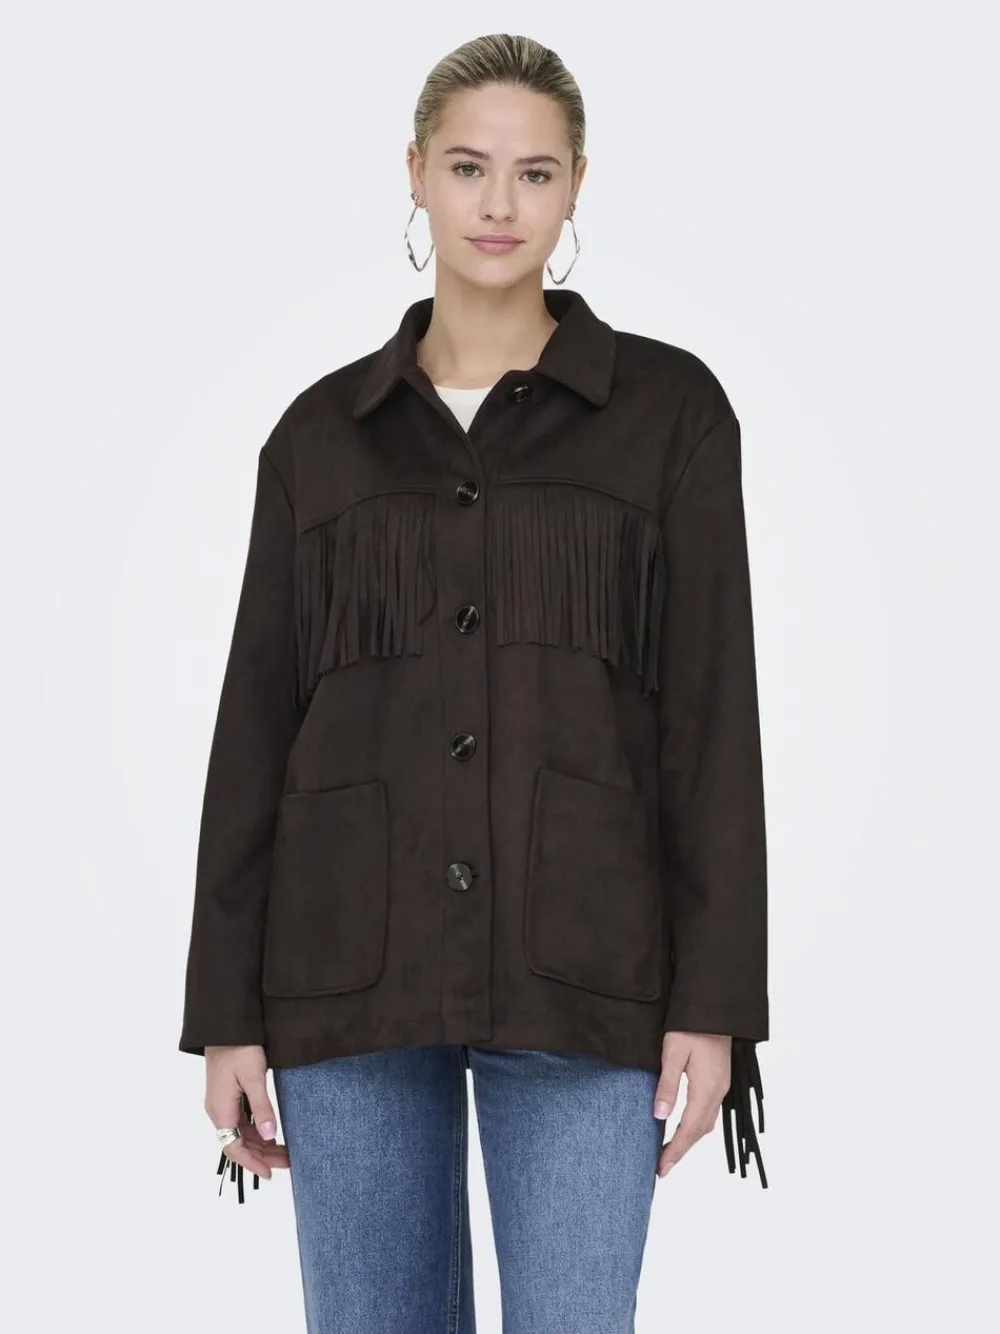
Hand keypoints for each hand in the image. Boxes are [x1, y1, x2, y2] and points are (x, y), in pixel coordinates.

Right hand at [205, 1045, 290, 1180]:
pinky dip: (256, 1131)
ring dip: (260, 1144)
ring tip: (284, 1151)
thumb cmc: (239, 1049)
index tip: (271, 1174)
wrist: (225, 1026)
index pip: (233, 1148)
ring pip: (241, 1133)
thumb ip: (262, 1107)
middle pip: (239, 1143)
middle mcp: (218, 1111)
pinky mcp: (227, 1095)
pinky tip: (270, 1133)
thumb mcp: (254, 1077)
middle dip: (262, 1155)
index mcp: (221, 1110)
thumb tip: (270, 1136)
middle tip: (289, 1162)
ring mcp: (221, 1103)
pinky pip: (241, 1122)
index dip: (252, 1163)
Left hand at [653, 1031, 731, 1177]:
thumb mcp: (673, 1053)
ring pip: (706, 1123)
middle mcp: (717, 1092)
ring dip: (689, 1139)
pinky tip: (685, 1125)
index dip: (675, 1150)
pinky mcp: (719, 1079)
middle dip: (681, 1151)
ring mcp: (721, 1086)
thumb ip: (667, 1085)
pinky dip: (696, 1126)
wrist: (715, 1008)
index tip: (661, 1168)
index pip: (689, 1129)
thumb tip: (659, 1116)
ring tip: (670, 1151)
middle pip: (700, 1131)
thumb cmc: (691, 1026)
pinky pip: (709, 1112)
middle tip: (662, 1167)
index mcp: (706, 1088)